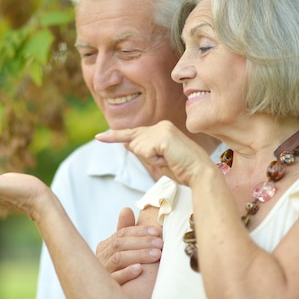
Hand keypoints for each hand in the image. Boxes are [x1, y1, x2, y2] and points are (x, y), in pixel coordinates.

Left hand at [95, 121, 213, 185]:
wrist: (200, 174)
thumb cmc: (182, 170)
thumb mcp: (158, 160)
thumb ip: (144, 150)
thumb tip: (127, 143)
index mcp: (161, 129)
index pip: (133, 133)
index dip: (114, 136)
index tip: (98, 137)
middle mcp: (161, 125)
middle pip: (134, 144)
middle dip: (146, 158)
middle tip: (167, 161)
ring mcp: (161, 129)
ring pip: (138, 148)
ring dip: (151, 160)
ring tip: (169, 160)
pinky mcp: (162, 136)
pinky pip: (145, 152)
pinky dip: (154, 160)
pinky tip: (168, 159)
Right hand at [96, 207, 162, 284]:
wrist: (113, 293)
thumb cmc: (120, 267)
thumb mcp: (123, 248)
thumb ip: (125, 229)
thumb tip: (126, 209)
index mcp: (105, 246)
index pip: (122, 233)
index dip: (140, 231)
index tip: (157, 231)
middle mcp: (102, 257)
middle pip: (120, 244)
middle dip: (142, 242)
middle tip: (160, 243)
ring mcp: (103, 272)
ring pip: (118, 259)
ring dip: (139, 254)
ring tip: (156, 255)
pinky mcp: (107, 286)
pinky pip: (115, 279)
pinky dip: (127, 272)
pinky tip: (139, 269)